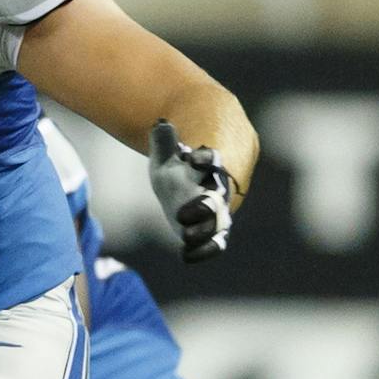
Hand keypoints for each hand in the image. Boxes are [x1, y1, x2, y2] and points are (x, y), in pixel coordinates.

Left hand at [149, 120, 233, 263]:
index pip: (213, 160)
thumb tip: (160, 124)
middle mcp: (217, 190)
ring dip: (204, 230)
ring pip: (218, 223)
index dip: (206, 158)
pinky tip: (186, 255)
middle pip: (217, 198)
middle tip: (182, 214)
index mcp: (210, 167)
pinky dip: (203, 250)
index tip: (193, 158)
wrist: (188, 186)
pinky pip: (215, 243)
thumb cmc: (178, 168)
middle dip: (204, 207)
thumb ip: (165, 141)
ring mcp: (216, 213)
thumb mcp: (166, 154)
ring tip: (186, 236)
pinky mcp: (211, 231)